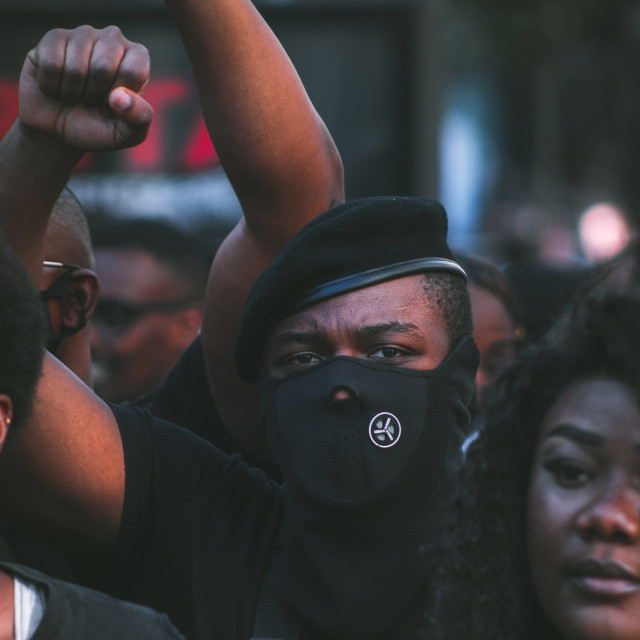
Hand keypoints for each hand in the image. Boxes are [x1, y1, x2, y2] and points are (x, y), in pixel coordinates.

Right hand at [19, 25, 152, 151]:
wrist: (60, 130)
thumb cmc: (99, 128)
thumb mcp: (128, 134)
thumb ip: (139, 118)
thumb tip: (119, 98)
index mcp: (137, 58)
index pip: (132, 71)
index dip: (119, 99)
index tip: (113, 106)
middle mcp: (113, 39)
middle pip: (102, 68)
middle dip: (94, 95)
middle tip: (92, 100)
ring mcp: (83, 35)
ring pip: (75, 68)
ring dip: (72, 93)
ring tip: (75, 94)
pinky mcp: (53, 37)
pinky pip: (51, 64)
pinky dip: (51, 86)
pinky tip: (56, 85)